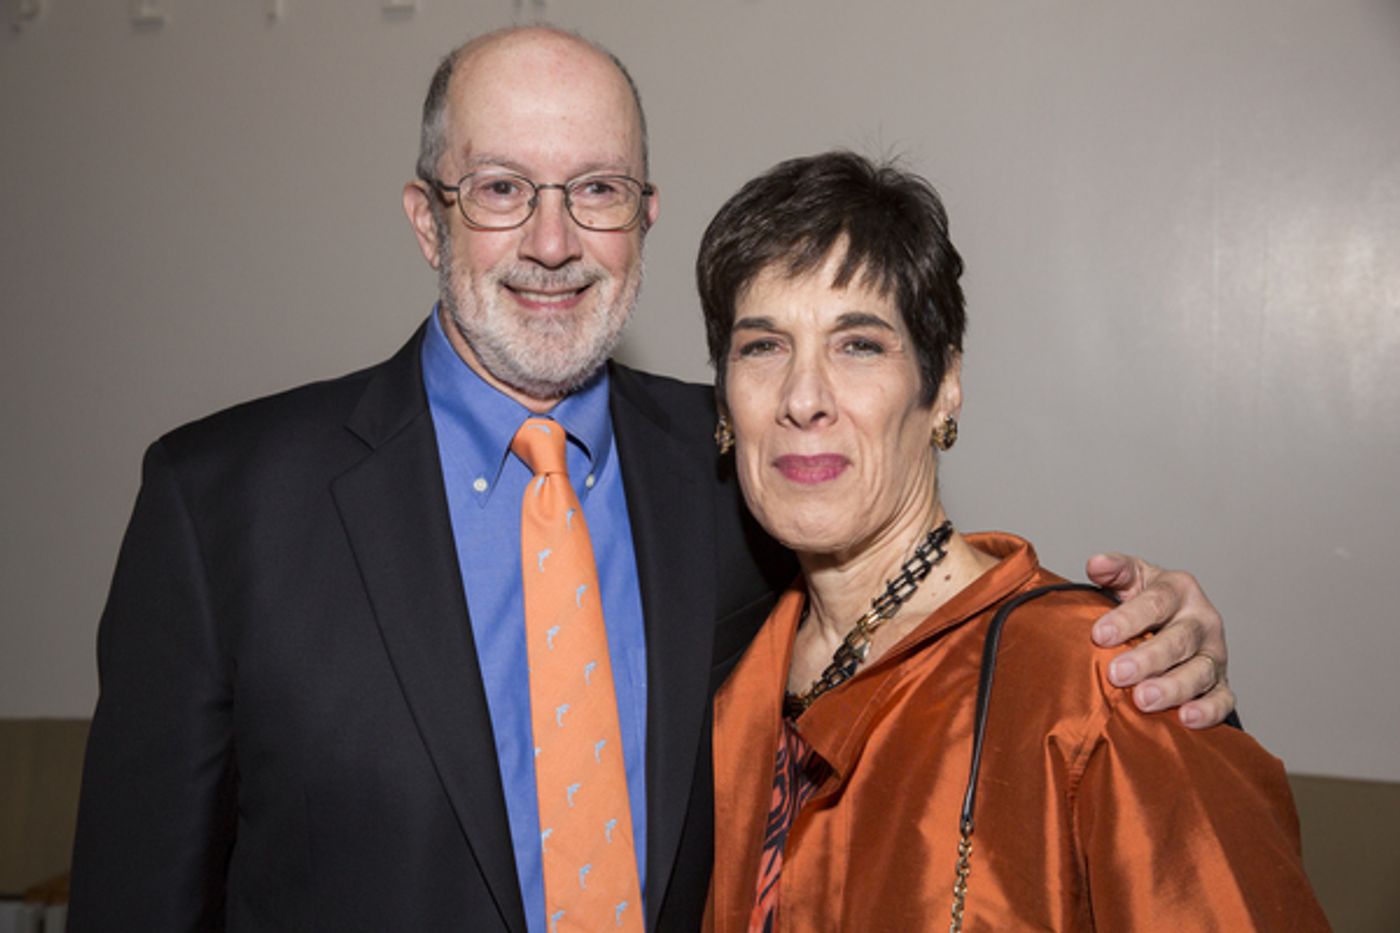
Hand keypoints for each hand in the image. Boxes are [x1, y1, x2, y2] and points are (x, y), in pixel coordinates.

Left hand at [1085, 553, 1234, 728]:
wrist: (1174, 624)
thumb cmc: (1146, 601)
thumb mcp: (1131, 579)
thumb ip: (1115, 571)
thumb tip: (1096, 564)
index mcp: (1179, 589)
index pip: (1156, 602)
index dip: (1128, 619)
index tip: (1099, 635)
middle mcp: (1202, 620)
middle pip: (1179, 640)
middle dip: (1147, 658)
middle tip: (1117, 674)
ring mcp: (1214, 654)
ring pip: (1199, 671)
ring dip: (1172, 688)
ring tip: (1143, 700)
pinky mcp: (1221, 684)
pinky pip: (1222, 699)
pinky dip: (1208, 711)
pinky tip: (1186, 718)